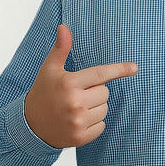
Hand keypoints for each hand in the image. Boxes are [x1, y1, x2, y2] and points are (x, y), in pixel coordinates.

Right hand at [24, 24, 137, 147]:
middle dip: (96, 91)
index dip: (119, 70)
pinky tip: (78, 120)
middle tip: (78, 94)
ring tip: (77, 107)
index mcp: (69, 83)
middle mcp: (75, 102)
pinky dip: (94, 123)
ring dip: (96, 107)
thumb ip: (61, 49)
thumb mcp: (49, 69)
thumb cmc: (43, 92)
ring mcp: (78, 121)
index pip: (101, 74)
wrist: (30, 126)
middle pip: (105, 93)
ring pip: (104, 109)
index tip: (134, 68)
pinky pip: (102, 125)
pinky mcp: (80, 137)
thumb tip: (64, 27)